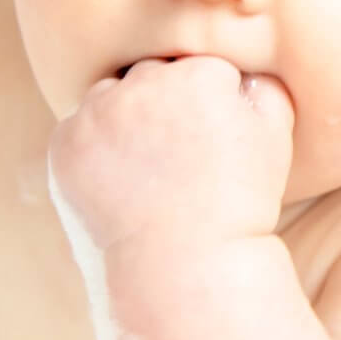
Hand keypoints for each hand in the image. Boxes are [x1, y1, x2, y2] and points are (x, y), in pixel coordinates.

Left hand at [46, 56, 294, 251]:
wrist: (182, 270)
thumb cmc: (239, 207)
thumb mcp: (276, 141)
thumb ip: (266, 88)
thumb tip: (243, 73)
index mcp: (198, 74)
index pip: (203, 69)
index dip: (213, 106)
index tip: (215, 143)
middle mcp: (141, 84)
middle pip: (153, 76)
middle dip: (164, 105)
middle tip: (179, 157)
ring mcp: (96, 114)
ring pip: (111, 99)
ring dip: (124, 120)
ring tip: (148, 171)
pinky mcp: (64, 145)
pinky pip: (78, 131)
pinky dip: (93, 151)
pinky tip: (119, 184)